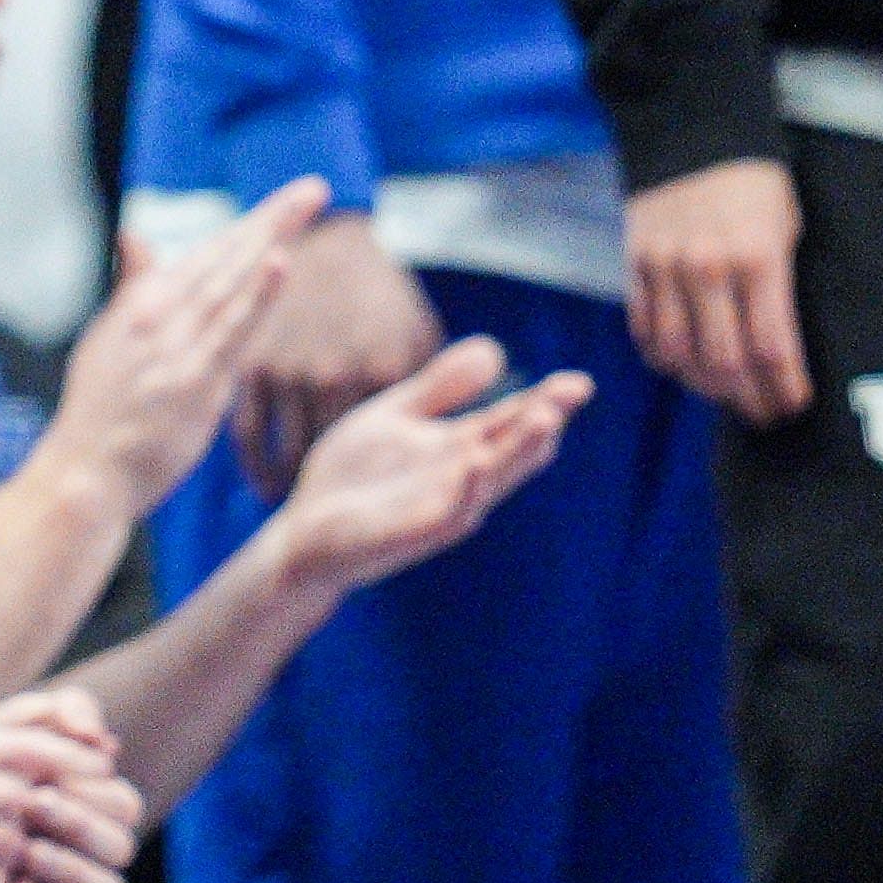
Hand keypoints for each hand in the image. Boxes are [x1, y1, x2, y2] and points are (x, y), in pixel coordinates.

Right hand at [0, 689, 139, 882]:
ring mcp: (0, 847)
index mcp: (13, 751)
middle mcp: (12, 795)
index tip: (88, 802)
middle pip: (117, 825)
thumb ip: (41, 720)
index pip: (103, 771)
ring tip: (60, 882)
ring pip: (96, 880)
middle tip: (85, 847)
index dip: (106, 791)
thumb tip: (107, 744)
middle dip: (110, 839)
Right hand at [38, 178, 321, 521]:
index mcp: (146, 301)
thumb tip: (135, 236)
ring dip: (270, 240)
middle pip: (227, 256)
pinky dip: (257, 294)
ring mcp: (178, 345)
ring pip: (233, 281)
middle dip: (272, 219)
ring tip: (304, 207)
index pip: (209, 252)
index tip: (290, 200)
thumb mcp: (108, 339)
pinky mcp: (192, 380)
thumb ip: (132, 287)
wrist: (83, 475)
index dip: (251, 223)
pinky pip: (233, 330)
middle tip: (314, 189)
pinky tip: (279, 263)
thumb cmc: (97, 412)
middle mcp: (162, 313)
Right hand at [229, 212, 441, 497]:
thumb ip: (448, 384)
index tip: (385, 516)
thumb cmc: (379, 296)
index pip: (384, 456)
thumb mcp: (417, 332)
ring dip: (294, 487)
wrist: (326, 244)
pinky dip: (259, 469)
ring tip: (302, 508)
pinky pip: (252, 438)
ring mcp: (291, 374)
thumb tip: (477, 436)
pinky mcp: (255, 370)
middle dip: (336, 499)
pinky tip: (270, 485)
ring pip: (290, 455)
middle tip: (340, 525)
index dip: (389, 492)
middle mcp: (336, 375)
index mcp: (382, 369)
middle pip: (335, 462)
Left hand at [263, 335, 589, 599]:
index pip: (508, 423)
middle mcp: (457, 482)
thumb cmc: (354, 477)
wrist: (302, 532)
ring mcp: (437, 510)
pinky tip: (477, 464)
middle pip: (509, 452)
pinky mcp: (407, 534)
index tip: (580, 382)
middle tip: (569, 397)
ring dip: (515, 455)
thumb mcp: (396, 416)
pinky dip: (465, 491)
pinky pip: (445, 513)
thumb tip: (494, 348)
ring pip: (488, 482)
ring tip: (543, 421)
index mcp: (457, 451)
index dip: (544, 403)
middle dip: (540, 427)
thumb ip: (440, 387)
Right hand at [625, 156, 808, 422]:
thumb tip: (778, 357)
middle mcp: (710, 267)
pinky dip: (665, 359)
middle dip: (750, 401)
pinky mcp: (637, 264)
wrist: (693, 129)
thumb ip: (778, 289)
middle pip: (726, 365)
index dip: (783, 390)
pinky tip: (685, 365)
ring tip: (727, 395)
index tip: (794, 406)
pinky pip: (646, 332)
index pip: (772, 349)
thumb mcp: (785, 230)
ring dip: (706, 388)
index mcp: (758, 258)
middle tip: (764, 414)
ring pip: (681, 357)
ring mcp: (667, 267)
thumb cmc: (755, 185)